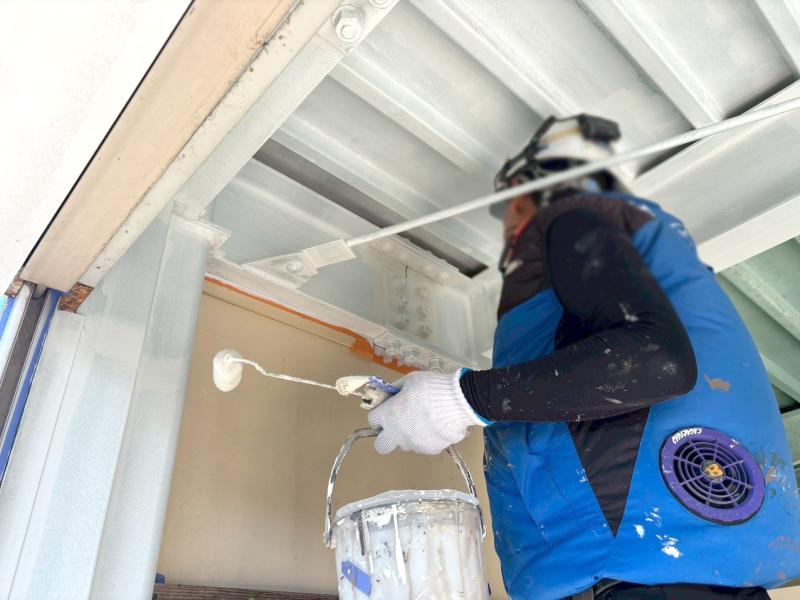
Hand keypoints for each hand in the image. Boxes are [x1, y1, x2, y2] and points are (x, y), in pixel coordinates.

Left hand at [367, 370, 487, 454]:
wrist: (459, 401)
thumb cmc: (431, 387)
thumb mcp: (409, 380)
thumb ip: (395, 391)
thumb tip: (388, 395)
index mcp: (389, 415)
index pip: (373, 420)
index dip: (380, 413)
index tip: (387, 409)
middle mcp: (398, 434)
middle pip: (381, 445)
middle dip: (386, 436)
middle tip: (397, 424)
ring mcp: (414, 445)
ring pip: (405, 445)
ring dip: (409, 435)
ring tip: (424, 420)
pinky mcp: (430, 450)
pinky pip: (423, 446)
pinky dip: (426, 438)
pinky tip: (436, 425)